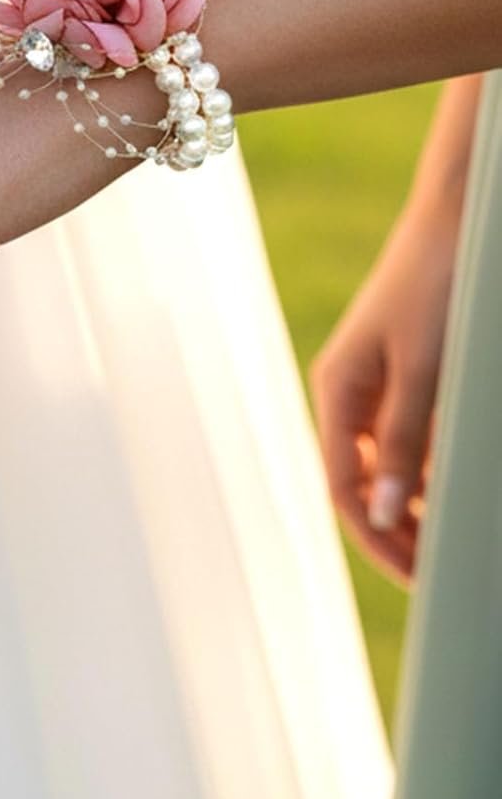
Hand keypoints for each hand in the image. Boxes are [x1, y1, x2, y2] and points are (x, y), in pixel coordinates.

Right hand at [310, 197, 462, 584]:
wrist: (460, 219)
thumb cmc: (435, 286)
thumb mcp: (423, 370)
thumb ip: (403, 441)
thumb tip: (382, 514)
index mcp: (338, 392)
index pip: (345, 488)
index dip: (378, 539)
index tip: (421, 580)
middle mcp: (351, 395)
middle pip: (364, 483)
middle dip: (397, 533)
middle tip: (441, 575)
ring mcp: (379, 385)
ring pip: (390, 466)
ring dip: (416, 507)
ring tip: (453, 545)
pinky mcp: (409, 375)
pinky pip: (413, 440)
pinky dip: (433, 472)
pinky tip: (456, 492)